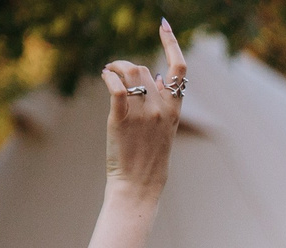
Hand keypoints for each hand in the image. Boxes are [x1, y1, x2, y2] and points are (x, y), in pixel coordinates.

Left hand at [102, 22, 188, 195]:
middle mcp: (161, 108)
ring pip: (130, 72)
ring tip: (108, 72)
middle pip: (145, 69)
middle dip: (128, 67)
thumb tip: (160, 78)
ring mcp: (142, 113)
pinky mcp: (122, 118)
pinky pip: (115, 86)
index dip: (171, 43)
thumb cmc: (150, 158)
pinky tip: (105, 75)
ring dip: (116, 67)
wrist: (139, 183)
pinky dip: (108, 76)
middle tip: (115, 72)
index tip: (163, 26)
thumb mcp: (165, 129)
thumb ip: (164, 103)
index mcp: (174, 110)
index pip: (179, 69)